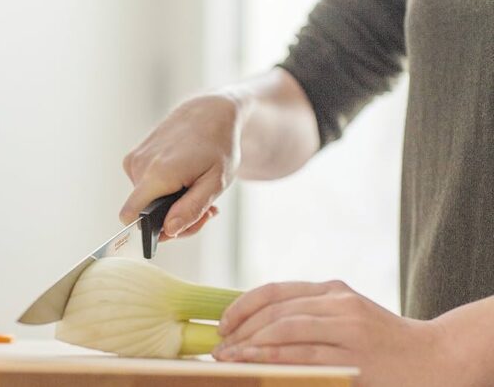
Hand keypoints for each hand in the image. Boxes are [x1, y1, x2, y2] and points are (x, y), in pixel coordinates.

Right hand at [119, 94, 242, 237]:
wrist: (208, 111)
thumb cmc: (217, 145)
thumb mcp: (215, 182)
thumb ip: (191, 209)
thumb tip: (169, 231)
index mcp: (157, 175)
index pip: (130, 216)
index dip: (152, 230)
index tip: (180, 225)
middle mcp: (139, 167)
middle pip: (143, 214)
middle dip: (172, 219)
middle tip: (204, 209)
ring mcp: (134, 160)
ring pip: (145, 202)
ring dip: (171, 204)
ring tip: (196, 189)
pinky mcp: (135, 157)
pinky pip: (144, 187)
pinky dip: (164, 190)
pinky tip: (183, 179)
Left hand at [214, 281, 454, 386]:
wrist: (434, 357)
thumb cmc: (380, 342)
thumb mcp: (343, 318)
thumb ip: (307, 317)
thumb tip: (254, 332)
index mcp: (330, 289)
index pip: (274, 291)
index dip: (242, 306)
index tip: (222, 324)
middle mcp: (336, 301)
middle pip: (274, 310)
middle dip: (240, 329)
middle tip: (219, 349)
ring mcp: (347, 324)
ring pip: (285, 328)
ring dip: (250, 345)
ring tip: (228, 359)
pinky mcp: (355, 352)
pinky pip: (305, 353)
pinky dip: (274, 357)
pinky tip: (254, 363)